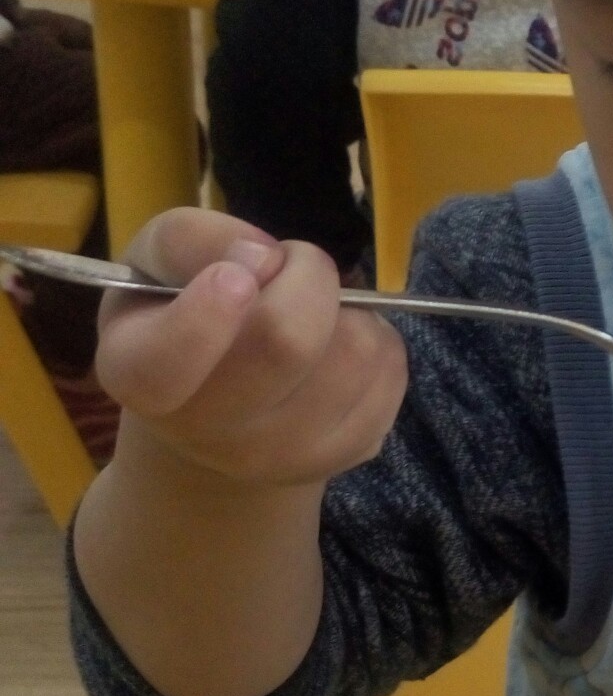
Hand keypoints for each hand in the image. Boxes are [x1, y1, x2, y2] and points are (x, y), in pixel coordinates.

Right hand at [94, 209, 405, 492]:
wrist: (222, 412)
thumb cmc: (181, 314)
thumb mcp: (158, 259)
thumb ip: (191, 239)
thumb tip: (262, 256)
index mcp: (139, 376)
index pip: (168, 362)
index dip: (207, 312)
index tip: (234, 276)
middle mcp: (205, 433)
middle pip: (287, 341)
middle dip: (306, 276)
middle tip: (289, 266)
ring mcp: (280, 456)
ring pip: (354, 351)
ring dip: (348, 307)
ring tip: (314, 309)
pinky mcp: (345, 455)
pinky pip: (390, 373)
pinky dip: (378, 337)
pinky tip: (338, 343)